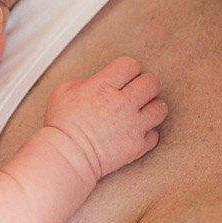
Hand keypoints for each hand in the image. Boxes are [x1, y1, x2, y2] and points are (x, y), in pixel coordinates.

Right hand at [44, 55, 166, 178]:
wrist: (66, 157)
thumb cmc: (61, 127)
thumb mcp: (63, 92)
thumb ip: (84, 82)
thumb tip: (98, 82)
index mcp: (102, 86)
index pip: (130, 64)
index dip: (129, 70)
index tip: (125, 77)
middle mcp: (121, 103)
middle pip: (152, 83)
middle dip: (145, 85)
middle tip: (137, 93)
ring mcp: (132, 125)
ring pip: (160, 108)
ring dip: (152, 108)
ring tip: (142, 112)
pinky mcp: (136, 146)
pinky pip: (154, 135)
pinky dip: (147, 135)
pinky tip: (136, 133)